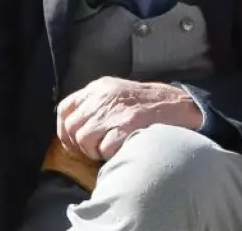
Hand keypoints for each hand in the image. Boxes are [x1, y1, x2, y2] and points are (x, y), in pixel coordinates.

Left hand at [56, 77, 203, 161]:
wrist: (178, 104)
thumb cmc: (146, 103)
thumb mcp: (116, 93)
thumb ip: (95, 103)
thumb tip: (72, 127)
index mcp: (99, 87)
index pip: (65, 108)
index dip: (64, 129)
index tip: (72, 142)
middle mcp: (103, 97)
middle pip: (73, 127)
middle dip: (80, 144)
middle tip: (95, 149)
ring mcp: (115, 111)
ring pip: (85, 140)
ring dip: (95, 151)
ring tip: (109, 149)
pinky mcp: (127, 125)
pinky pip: (104, 148)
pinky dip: (110, 154)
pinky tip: (121, 149)